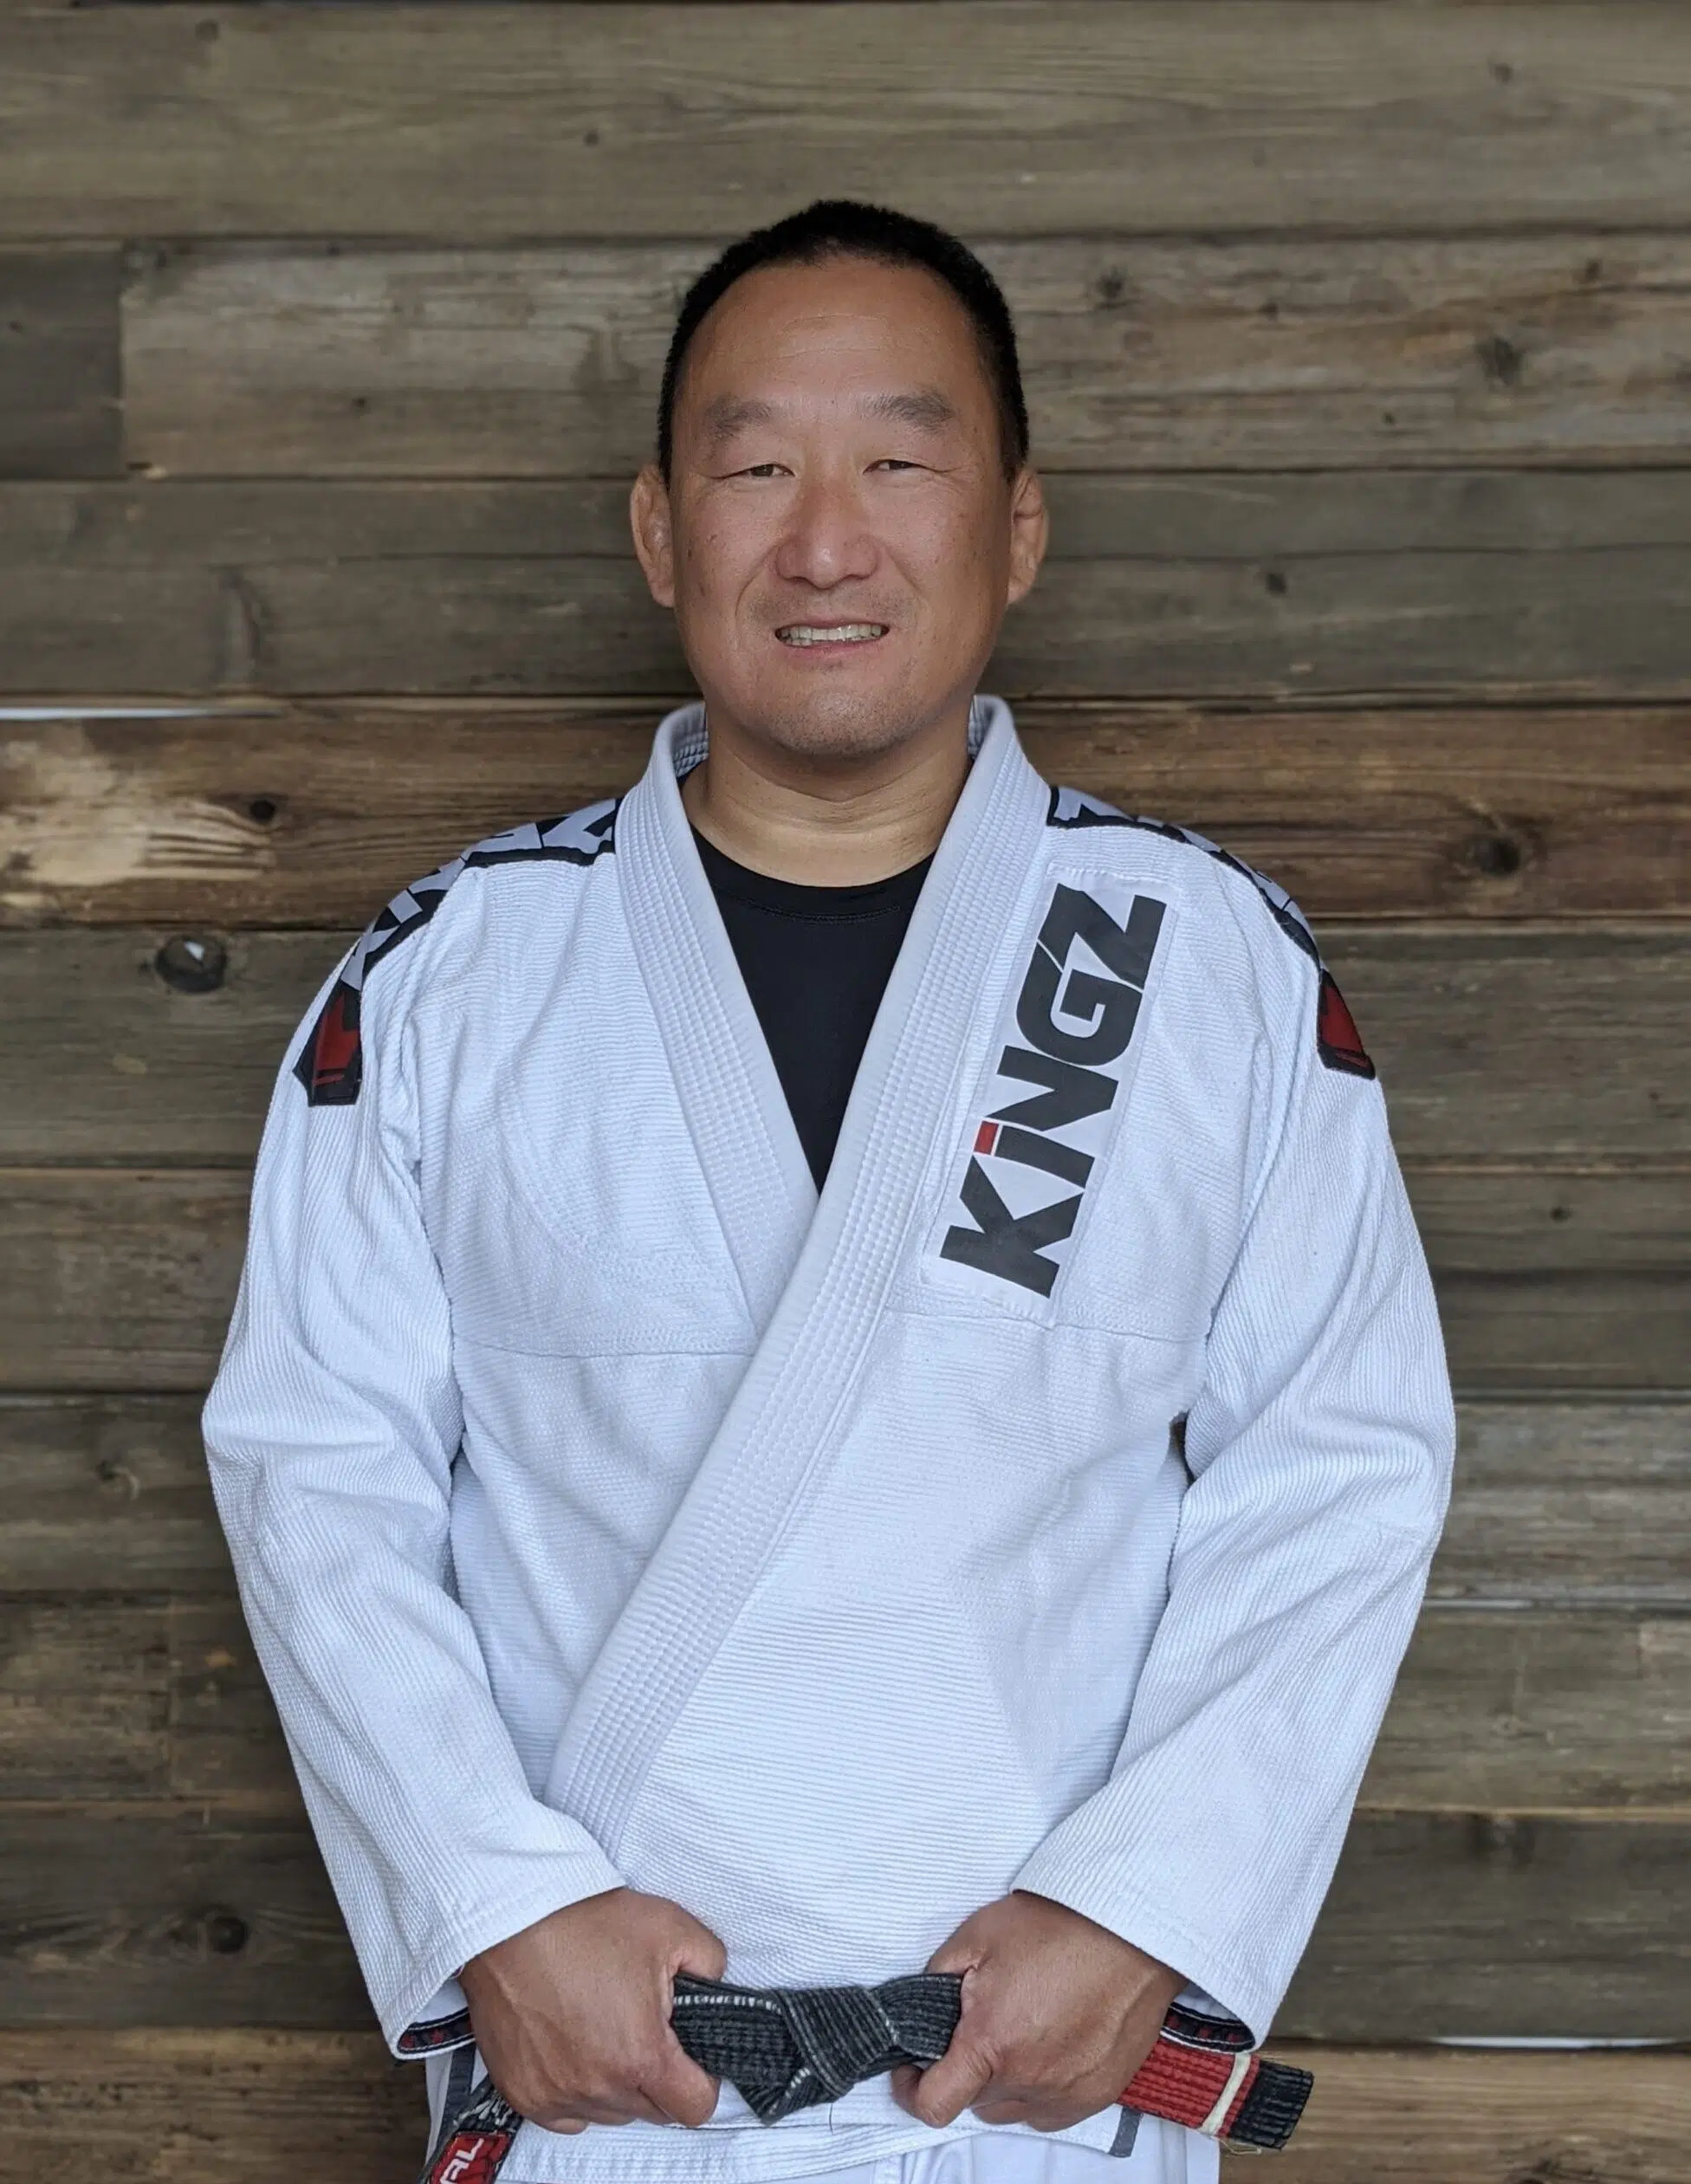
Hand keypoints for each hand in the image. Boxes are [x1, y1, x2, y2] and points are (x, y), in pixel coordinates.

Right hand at [458, 1885, 726, 2132]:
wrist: (511, 1920)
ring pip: (609, 2113)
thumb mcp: (670, 1927)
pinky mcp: (523, 2094)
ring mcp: (557, 2095)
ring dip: (616, 2085)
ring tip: (605, 2030)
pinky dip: (576, 2092)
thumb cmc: (583, 1923)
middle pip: (652, 2111)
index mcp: (641, 2055)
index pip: (694, 2107)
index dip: (703, 2083)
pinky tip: (574, 2048)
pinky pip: (566, 2115)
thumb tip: (717, 1987)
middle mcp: (598, 2088)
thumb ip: (710, 1963)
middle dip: (658, 2077)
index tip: (695, 2061)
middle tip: (645, 2028)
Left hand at [889, 1889, 1182, 2133]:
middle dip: (966, 2070)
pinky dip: (1042, 2089)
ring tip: (1020, 2031)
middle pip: (975, 2101)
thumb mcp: (978, 1935)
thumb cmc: (1059, 1926)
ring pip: (1013, 2109)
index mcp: (991, 2044)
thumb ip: (937, 1976)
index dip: (911, 2090)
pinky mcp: (1097, 2095)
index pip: (934, 2104)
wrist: (1129, 1930)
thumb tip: (920, 2002)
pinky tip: (1050, 2046)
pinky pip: (1052, 2110)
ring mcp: (1066, 2093)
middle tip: (979, 2025)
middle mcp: (1028, 2080)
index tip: (912, 2071)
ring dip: (1005, 2082)